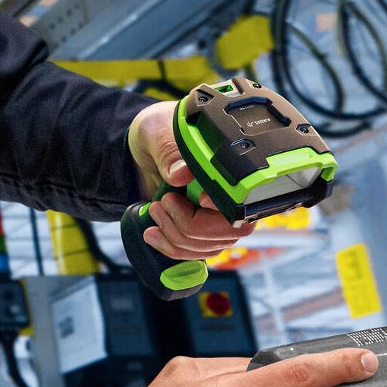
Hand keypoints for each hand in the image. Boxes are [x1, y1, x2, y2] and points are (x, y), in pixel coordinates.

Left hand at [127, 99, 252, 258]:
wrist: (144, 148)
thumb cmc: (158, 133)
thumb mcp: (158, 133)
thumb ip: (169, 152)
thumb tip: (181, 173)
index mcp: (230, 168)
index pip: (242, 200)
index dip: (222, 207)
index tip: (199, 199)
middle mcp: (230, 197)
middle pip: (226, 233)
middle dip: (188, 225)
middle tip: (162, 204)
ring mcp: (216, 218)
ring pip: (207, 247)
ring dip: (174, 236)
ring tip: (154, 212)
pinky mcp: (199, 232)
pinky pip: (193, 253)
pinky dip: (170, 247)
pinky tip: (153, 234)